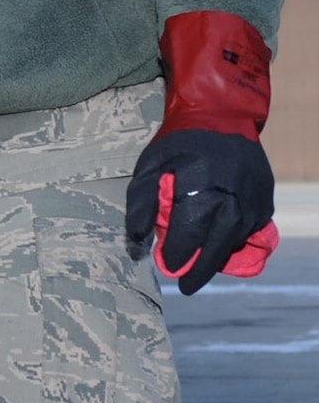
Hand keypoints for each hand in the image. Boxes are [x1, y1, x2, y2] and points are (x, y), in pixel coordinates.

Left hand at [125, 128, 275, 293]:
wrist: (222, 116)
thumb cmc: (178, 143)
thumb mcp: (150, 167)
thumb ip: (141, 204)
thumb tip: (137, 240)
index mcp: (200, 193)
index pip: (187, 239)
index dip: (175, 256)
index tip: (166, 266)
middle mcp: (232, 202)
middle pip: (215, 249)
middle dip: (199, 270)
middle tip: (187, 286)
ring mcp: (253, 204)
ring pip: (233, 242)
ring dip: (216, 257)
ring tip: (199, 268)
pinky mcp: (265, 203)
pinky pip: (249, 231)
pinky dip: (233, 239)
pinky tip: (218, 243)